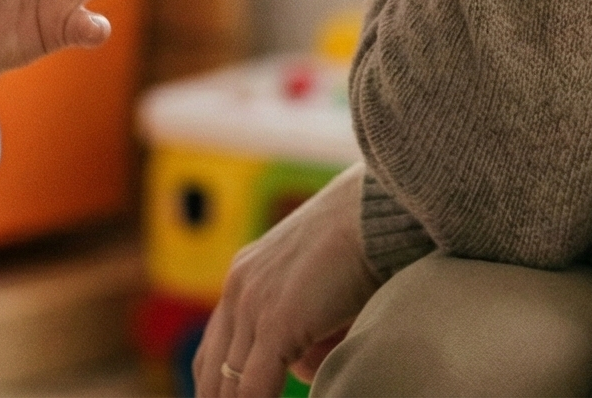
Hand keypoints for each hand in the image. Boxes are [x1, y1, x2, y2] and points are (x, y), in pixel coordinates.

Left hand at [196, 164, 381, 397]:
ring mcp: (252, 305)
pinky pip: (254, 388)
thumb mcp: (320, 286)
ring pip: (229, 384)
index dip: (217, 386)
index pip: (214, 348)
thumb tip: (302, 363)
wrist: (379, 210)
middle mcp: (238, 289)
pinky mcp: (275, 323)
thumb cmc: (366, 243)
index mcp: (245, 277)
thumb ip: (305, 324)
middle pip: (212, 369)